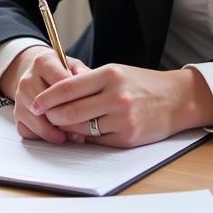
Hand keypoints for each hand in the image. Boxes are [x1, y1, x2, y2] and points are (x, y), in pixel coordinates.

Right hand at [0, 45, 89, 144]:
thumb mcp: (73, 64)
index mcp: (43, 62)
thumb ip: (84, 73)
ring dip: (55, 133)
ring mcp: (19, 97)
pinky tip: (56, 136)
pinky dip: (42, 137)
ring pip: (37, 121)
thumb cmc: (58, 70)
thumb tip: (92, 84)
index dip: (77, 99)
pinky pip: (27, 131)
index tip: (90, 109)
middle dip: (67, 120)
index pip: (61, 84)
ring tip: (72, 137)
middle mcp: (27, 79)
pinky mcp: (16, 113)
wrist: (35, 71)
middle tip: (83, 129)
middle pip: (48, 106)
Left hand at [30, 64, 212, 147]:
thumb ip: (88, 81)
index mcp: (109, 75)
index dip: (48, 98)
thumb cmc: (141, 83)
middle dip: (53, 116)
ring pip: (82, 129)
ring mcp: (123, 119)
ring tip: (61, 126)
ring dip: (68, 130)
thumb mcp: (115, 72)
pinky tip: (83, 133)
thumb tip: (57, 95)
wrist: (177, 99)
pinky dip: (86, 138)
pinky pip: (97, 141)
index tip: (35, 103)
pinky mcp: (128, 138)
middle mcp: (116, 97)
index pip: (68, 87)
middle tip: (45, 117)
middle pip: (71, 111)